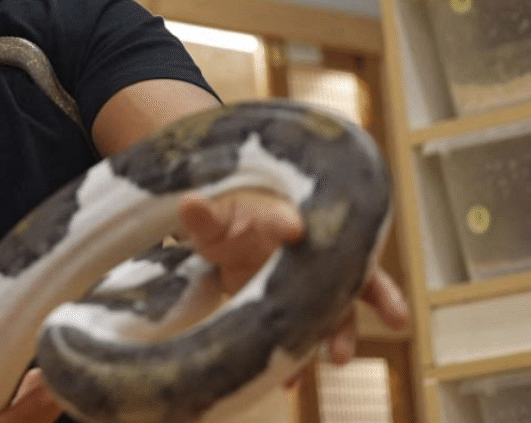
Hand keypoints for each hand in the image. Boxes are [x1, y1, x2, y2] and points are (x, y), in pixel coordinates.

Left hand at [177, 190, 410, 364]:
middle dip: (376, 291)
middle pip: (353, 268)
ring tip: (339, 357)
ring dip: (341, 333)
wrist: (229, 241)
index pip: (288, 218)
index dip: (287, 223)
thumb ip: (203, 217)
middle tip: (395, 315)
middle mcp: (311, 253)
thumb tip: (189, 204)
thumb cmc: (230, 221)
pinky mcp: (295, 312)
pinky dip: (298, 361)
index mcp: (285, 220)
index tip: (292, 228)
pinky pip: (306, 336)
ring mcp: (307, 285)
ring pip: (338, 309)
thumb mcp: (214, 220)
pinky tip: (291, 381)